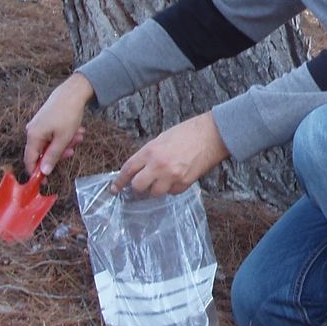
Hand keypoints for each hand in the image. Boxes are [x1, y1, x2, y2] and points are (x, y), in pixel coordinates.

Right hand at [24, 73, 94, 175]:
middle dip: (58, 153)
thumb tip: (44, 172)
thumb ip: (52, 156)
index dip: (37, 172)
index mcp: (33, 136)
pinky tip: (77, 131)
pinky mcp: (45, 120)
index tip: (46, 180)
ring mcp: (38, 124)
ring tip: (78, 137)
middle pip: (42, 151)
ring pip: (50, 142)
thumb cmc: (68, 114)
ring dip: (65, 143)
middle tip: (72, 150)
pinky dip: (64, 135)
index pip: (30, 160)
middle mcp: (32, 130)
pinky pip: (53, 134)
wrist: (73, 91)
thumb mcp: (63, 139)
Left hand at [113, 111, 228, 196]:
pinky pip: (172, 192)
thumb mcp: (162, 139)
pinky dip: (172, 188)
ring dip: (156, 188)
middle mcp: (158, 165)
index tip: (115, 189)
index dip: (119, 181)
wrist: (212, 135)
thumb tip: (140, 168)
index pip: (128, 169)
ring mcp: (172, 176)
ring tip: (163, 179)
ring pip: (155, 193)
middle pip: (138, 186)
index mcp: (150, 151)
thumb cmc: (187, 132)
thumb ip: (149, 154)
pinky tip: (177, 178)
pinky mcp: (185, 183)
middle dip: (138, 187)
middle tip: (143, 183)